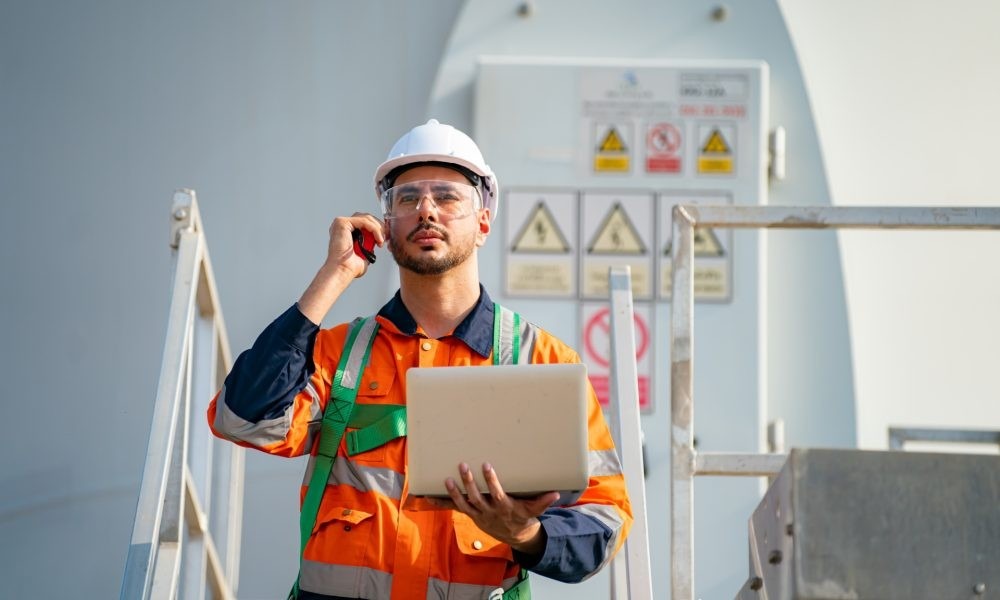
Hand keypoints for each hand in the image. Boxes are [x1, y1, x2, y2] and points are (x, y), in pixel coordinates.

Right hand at [325, 213, 384, 277]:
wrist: (342, 271)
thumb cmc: (350, 267)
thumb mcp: (364, 254)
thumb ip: (369, 246)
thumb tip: (376, 243)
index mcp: (346, 231)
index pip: (365, 222)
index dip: (378, 228)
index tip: (386, 238)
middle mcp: (342, 226)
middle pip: (367, 218)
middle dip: (380, 227)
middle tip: (387, 237)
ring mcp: (341, 223)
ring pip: (367, 218)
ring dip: (378, 229)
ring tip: (381, 241)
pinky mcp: (342, 223)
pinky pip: (364, 221)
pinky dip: (374, 229)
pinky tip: (378, 240)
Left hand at [433, 462, 558, 555]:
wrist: (514, 536)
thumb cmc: (523, 518)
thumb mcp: (534, 510)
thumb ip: (543, 502)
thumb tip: (556, 494)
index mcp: (504, 508)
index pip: (496, 493)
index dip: (491, 481)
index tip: (487, 465)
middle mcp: (488, 512)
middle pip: (476, 497)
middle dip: (469, 482)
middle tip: (462, 465)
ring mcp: (477, 514)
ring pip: (463, 504)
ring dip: (454, 492)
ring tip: (447, 479)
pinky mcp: (470, 514)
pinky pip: (454, 509)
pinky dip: (441, 503)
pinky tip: (427, 497)